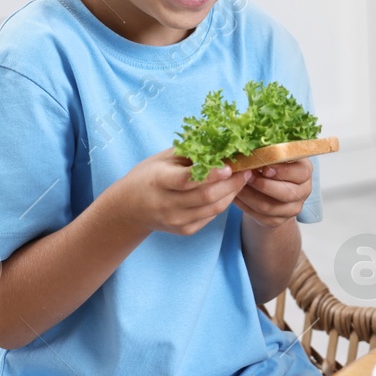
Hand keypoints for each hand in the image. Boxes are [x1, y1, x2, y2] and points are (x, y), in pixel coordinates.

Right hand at [113, 148, 251, 235]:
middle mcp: (167, 204)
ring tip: (243, 178)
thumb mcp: (163, 159)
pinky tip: (229, 190)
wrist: (129, 208)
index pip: (187, 180)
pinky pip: (211, 216)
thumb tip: (222, 145)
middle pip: (207, 196)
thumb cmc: (149, 176)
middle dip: (232, 183)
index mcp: (159, 181)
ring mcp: (176, 221)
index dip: (211, 174)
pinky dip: (223, 203)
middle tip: (247, 169)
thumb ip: (190, 154)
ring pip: (214, 208)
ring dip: (232, 193)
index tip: (230, 165)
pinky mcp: (184, 230)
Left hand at [233, 158, 313, 228]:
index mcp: (305, 171)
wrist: (271, 190)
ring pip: (269, 206)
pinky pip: (259, 215)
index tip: (264, 168)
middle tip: (247, 176)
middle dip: (264, 185)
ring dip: (250, 195)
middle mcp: (303, 191)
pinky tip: (235, 195)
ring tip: (236, 185)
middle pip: (287, 193)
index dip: (283, 171)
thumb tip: (253, 147)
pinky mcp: (277, 220)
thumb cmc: (272, 166)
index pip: (301, 173)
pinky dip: (244, 205)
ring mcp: (292, 208)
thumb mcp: (275, 156)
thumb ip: (269, 152)